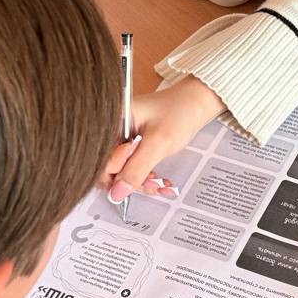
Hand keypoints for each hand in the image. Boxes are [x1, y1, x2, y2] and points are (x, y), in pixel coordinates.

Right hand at [103, 75, 226, 203]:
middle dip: (132, 181)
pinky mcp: (131, 145)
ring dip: (141, 181)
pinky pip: (131, 168)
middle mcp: (112, 131)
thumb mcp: (158, 143)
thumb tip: (116, 193)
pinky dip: (145, 176)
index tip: (141, 167)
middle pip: (109, 169)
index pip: (100, 160)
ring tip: (160, 182)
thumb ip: (135, 169)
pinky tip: (159, 179)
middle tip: (153, 183)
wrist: (196, 103)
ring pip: (122, 172)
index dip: (119, 171)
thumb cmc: (179, 111)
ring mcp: (122, 139)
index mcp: (111, 122)